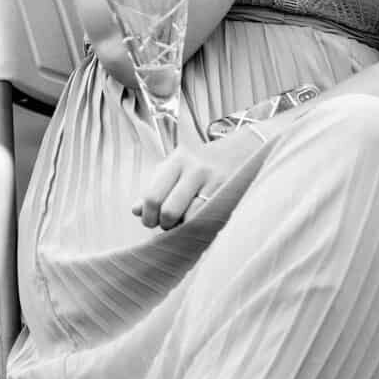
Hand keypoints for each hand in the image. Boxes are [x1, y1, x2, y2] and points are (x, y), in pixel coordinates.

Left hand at [132, 125, 268, 229]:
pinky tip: (199, 221)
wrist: (243, 150)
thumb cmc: (201, 164)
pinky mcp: (228, 191)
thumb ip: (155, 188)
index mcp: (176, 161)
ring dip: (183, 228)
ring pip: (189, 218)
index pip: (152, 196)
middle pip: (169, 211)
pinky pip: (208, 218)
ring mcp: (213, 180)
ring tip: (185, 222)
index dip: (148, 216)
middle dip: (165, 225)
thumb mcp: (175, 169)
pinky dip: (199, 226)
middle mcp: (194, 168)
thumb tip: (135, 211)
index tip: (151, 221)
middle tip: (168, 225)